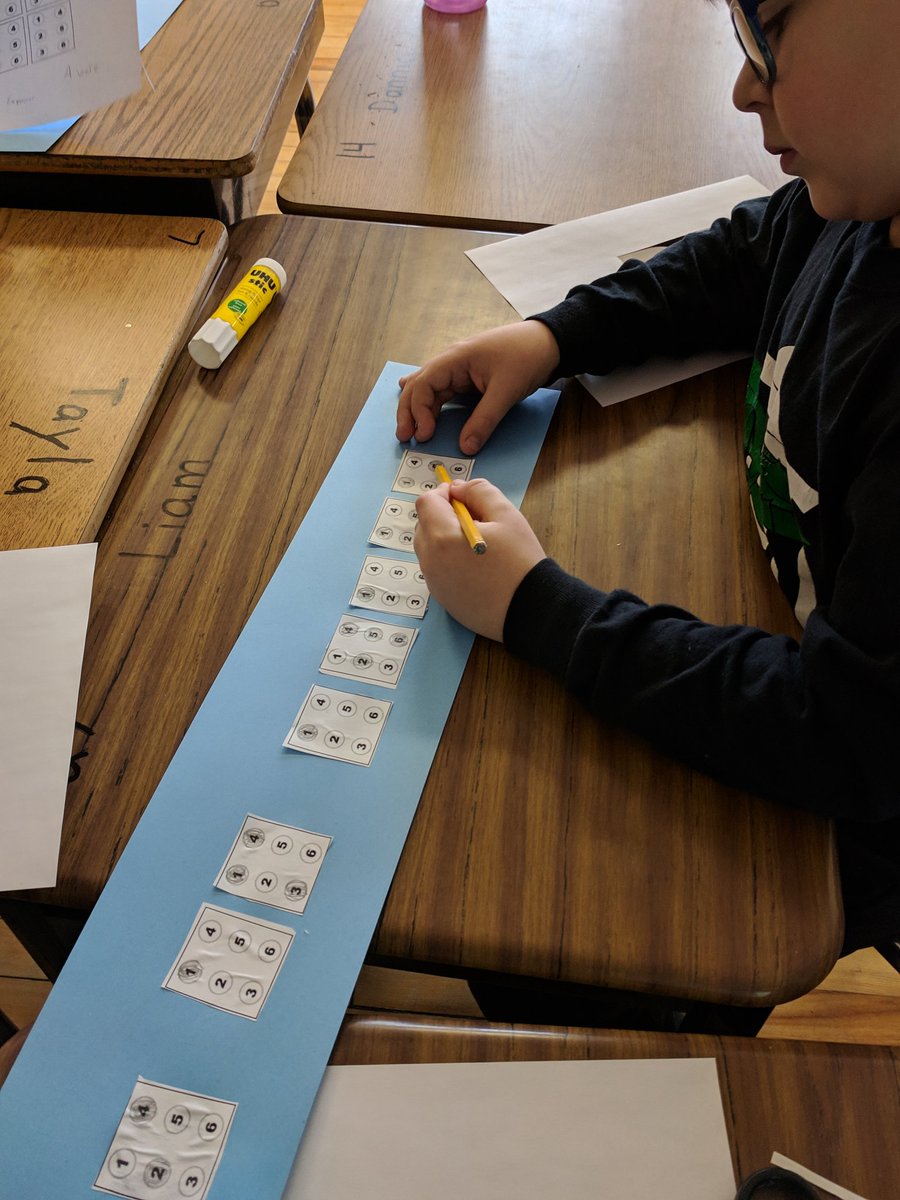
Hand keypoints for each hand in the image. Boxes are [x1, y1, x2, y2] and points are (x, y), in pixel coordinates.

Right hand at [397, 321, 559, 454]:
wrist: (548, 342)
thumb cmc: (526, 356)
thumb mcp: (506, 391)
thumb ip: (484, 420)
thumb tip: (465, 447)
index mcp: (455, 358)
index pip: (424, 384)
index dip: (419, 411)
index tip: (424, 434)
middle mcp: (451, 360)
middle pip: (418, 385)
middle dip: (409, 411)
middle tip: (405, 437)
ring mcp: (458, 367)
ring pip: (427, 387)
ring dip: (417, 408)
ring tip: (409, 430)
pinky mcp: (467, 375)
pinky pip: (441, 389)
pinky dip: (429, 400)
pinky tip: (419, 405)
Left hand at [414, 478, 545, 640]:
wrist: (531, 609)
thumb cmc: (521, 561)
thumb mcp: (506, 515)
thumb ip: (479, 492)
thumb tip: (457, 488)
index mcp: (442, 537)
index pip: (426, 502)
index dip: (443, 493)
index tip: (462, 496)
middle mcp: (430, 561)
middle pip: (424, 525)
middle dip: (442, 515)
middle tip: (474, 519)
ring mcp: (434, 583)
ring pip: (428, 548)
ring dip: (444, 538)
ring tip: (476, 544)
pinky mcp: (442, 599)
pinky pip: (437, 570)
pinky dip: (448, 560)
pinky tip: (475, 566)